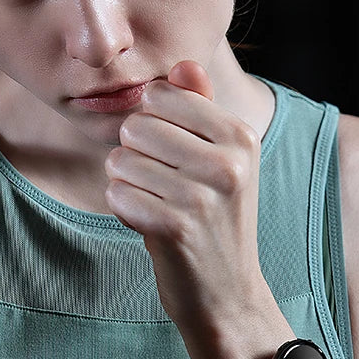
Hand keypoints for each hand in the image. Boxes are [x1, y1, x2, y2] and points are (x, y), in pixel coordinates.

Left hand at [105, 61, 288, 358]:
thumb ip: (201, 110)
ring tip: (158, 208)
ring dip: (127, 187)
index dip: (150, 125)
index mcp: (241, 136)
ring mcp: (204, 197)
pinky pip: (117, 196)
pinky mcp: (176, 228)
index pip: (161, 95)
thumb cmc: (215, 222)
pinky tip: (151, 228)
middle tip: (161, 188)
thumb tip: (182, 64)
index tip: (171, 158)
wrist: (226, 294)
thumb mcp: (221, 163)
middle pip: (135, 125)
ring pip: (121, 161)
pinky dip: (124, 212)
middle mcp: (228, 163)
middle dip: (134, 156)